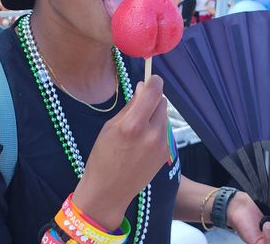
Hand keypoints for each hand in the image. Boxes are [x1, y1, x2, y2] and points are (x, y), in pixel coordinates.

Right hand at [73, 75, 168, 229]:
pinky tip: (143, 140)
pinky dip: (156, 128)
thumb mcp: (110, 127)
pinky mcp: (166, 153)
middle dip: (153, 99)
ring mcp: (161, 145)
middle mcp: (151, 133)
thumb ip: (130, 107)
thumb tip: (143, 88)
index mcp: (133, 125)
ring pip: (164, 116)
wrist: (109, 190)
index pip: (154, 92)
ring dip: (155, 114)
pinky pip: (165, 131)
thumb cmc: (103, 157)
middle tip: (140, 106)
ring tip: (139, 127)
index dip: (155, 81)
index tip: (151, 79)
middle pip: (162, 102)